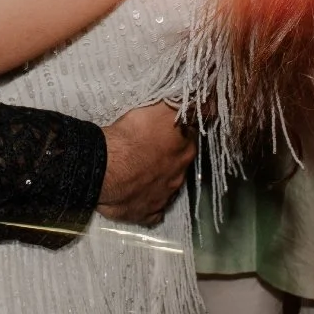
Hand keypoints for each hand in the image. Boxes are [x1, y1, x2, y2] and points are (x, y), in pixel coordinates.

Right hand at [97, 102, 196, 225]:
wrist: (105, 167)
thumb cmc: (132, 134)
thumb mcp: (161, 108)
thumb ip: (184, 104)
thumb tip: (207, 99)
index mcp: (185, 150)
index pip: (189, 138)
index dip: (178, 134)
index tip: (167, 131)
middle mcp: (179, 176)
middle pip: (178, 164)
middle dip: (169, 157)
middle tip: (150, 150)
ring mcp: (163, 198)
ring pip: (167, 187)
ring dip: (158, 180)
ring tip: (140, 172)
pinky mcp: (146, 214)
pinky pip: (152, 212)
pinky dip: (148, 205)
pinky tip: (138, 196)